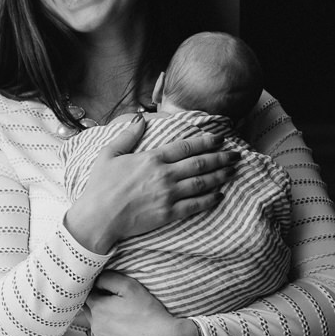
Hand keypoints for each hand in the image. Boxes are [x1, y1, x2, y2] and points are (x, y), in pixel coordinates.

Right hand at [63, 114, 237, 252]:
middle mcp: (164, 175)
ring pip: (202, 183)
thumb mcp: (109, 154)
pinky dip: (210, 199)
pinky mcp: (169, 213)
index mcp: (151, 159)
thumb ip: (127, 136)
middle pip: (200, 163)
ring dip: (220, 175)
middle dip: (221, 157)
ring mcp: (168, 195)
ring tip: (232, 171)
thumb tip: (140, 118)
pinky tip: (219, 195)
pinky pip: (196, 205)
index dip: (206, 141)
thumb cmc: (100, 186)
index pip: (186, 147)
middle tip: (235, 154)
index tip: (220, 138)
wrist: (98, 217)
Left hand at [86, 271, 197, 335]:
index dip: (98, 292)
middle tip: (119, 308)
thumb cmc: (149, 313)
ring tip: (125, 324)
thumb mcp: (130, 286)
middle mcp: (95, 328)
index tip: (109, 293)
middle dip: (100, 308)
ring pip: (98, 331)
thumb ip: (108, 278)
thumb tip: (96, 280)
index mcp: (97, 308)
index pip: (87, 295)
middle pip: (90, 313)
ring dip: (106, 326)